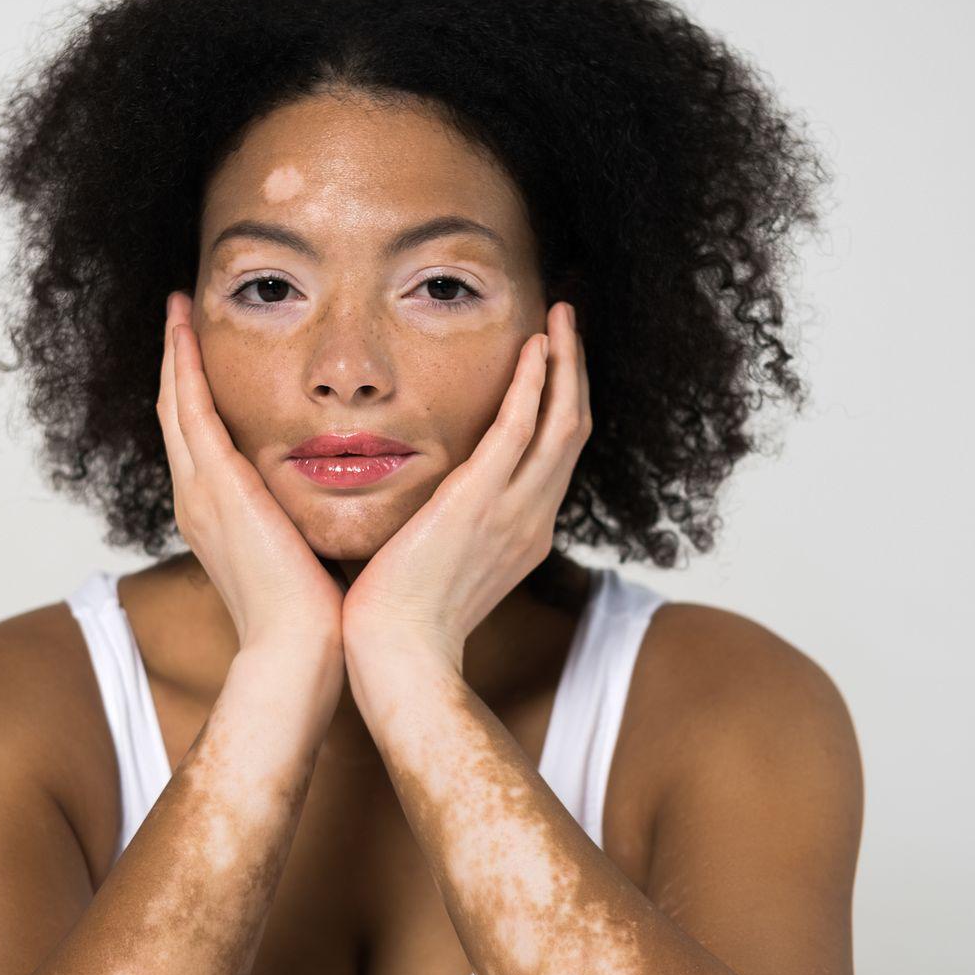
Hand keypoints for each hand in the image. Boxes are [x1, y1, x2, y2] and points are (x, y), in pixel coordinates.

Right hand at [158, 292, 346, 659]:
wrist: (297, 651)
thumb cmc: (314, 617)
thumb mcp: (307, 555)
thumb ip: (308, 522)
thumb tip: (341, 501)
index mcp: (218, 518)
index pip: (201, 441)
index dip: (197, 395)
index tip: (202, 355)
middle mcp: (198, 500)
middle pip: (177, 414)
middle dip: (175, 363)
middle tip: (177, 314)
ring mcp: (200, 492)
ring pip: (176, 403)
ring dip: (173, 352)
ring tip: (176, 308)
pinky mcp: (216, 485)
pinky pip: (190, 409)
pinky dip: (183, 365)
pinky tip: (184, 326)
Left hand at [340, 300, 590, 670]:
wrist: (398, 657)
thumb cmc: (400, 622)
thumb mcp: (437, 567)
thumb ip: (443, 529)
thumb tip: (420, 507)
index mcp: (522, 535)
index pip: (555, 457)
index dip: (561, 406)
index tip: (555, 365)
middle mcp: (532, 520)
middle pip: (574, 431)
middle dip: (576, 372)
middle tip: (570, 322)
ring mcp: (513, 512)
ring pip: (562, 422)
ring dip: (565, 363)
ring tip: (561, 317)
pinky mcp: (481, 502)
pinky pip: (520, 430)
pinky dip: (533, 385)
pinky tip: (533, 348)